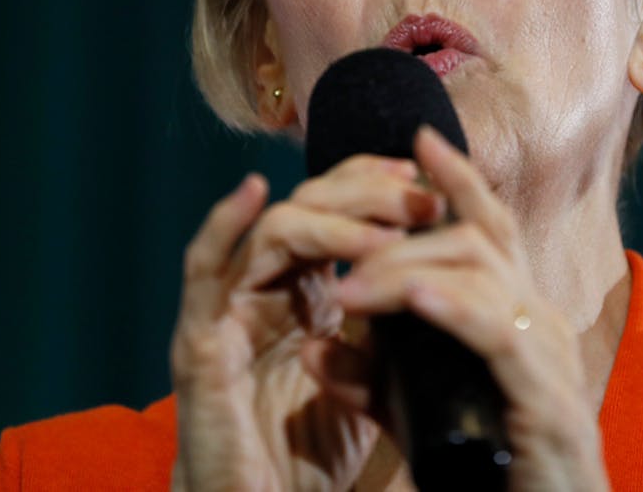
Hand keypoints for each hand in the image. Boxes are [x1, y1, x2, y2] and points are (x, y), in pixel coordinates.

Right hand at [169, 153, 443, 491]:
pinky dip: (224, 224)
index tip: (432, 185)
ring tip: (388, 229)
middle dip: (369, 193)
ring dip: (334, 219)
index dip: (378, 186)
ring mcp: (229, 310)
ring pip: (275, 230)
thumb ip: (388, 331)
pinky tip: (254, 191)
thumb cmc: (307, 456)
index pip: (336, 211)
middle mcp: (264, 288)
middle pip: (310, 205)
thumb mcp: (370, 381)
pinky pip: (202, 270)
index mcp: (302, 292)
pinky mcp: (200, 343)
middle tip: (421, 198)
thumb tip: (443, 278)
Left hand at [326, 127, 610, 490]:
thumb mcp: (421, 416)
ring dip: (408, 273)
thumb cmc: (492, 474)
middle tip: (345, 259)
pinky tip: (413, 298)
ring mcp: (549, 359)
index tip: (418, 138)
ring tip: (353, 290)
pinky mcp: (547, 403)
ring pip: (482, 275)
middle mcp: (542, 324)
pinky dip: (453, 308)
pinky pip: (497, 336)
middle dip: (404, 237)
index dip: (459, 179)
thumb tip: (317, 349)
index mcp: (520, 318)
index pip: (491, 229)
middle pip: (477, 240)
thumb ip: (374, 381)